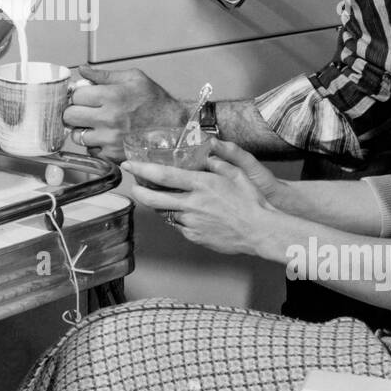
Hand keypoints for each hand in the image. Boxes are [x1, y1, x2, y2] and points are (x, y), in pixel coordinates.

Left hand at [64, 65, 187, 160]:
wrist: (174, 127)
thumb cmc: (155, 102)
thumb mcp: (133, 78)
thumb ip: (104, 75)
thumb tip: (82, 70)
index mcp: (112, 96)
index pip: (76, 95)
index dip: (77, 95)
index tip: (82, 96)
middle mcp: (109, 119)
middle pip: (70, 116)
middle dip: (73, 111)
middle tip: (83, 110)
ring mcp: (110, 139)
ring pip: (76, 135)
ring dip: (81, 130)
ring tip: (94, 125)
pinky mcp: (113, 155)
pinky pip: (90, 150)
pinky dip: (93, 145)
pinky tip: (104, 137)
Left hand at [121, 147, 299, 261]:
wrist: (261, 232)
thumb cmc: (252, 202)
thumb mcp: (237, 174)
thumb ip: (218, 162)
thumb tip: (206, 154)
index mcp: (201, 184)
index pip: (163, 175)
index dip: (142, 170)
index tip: (129, 165)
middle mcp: (192, 204)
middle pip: (153, 199)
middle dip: (139, 192)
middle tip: (134, 186)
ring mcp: (192, 223)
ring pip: (166, 213)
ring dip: (162, 205)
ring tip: (164, 198)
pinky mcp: (195, 236)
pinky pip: (179, 226)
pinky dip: (179, 218)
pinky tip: (188, 214)